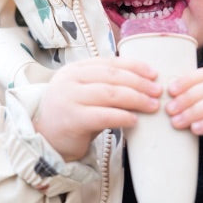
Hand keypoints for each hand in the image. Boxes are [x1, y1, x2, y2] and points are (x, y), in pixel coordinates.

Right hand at [34, 57, 161, 161]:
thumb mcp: (84, 93)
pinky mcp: (72, 119)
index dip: (134, 66)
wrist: (44, 139)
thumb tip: (144, 83)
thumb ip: (105, 85)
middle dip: (139, 83)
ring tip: (152, 105)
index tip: (153, 73)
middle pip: (112, 76)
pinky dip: (123, 116)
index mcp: (74, 69)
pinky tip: (135, 120)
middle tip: (158, 91)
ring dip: (136, 98)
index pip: (109, 62)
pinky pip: (104, 115)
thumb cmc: (71, 116)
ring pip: (110, 93)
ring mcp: (69, 98)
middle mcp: (70, 80)